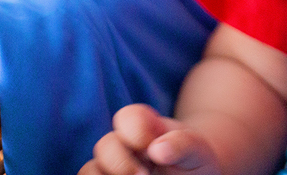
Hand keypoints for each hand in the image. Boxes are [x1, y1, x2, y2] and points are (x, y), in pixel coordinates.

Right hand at [79, 103, 220, 174]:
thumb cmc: (192, 160)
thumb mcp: (196, 150)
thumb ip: (183, 144)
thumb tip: (157, 149)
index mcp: (143, 126)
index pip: (128, 117)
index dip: (136, 131)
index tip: (155, 148)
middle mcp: (122, 145)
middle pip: (105, 145)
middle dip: (121, 163)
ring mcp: (112, 167)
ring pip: (89, 169)